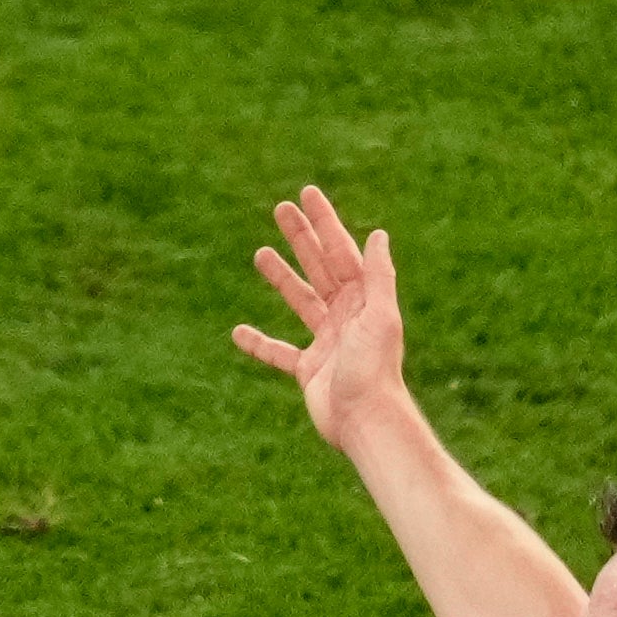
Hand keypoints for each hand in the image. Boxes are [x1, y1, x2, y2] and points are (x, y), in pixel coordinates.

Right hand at [230, 185, 407, 450]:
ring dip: (281, 277)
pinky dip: (260, 343)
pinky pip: (279, 353)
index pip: (341, 252)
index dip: (324, 222)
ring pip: (300, 301)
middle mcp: (346, 317)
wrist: (366, 421)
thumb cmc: (374, 369)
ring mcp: (327, 343)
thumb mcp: (379, 315)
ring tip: (260, 253)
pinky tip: (238, 332)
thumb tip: (378, 235)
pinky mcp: (310, 371)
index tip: (307, 195)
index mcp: (362, 300)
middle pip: (319, 268)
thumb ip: (379, 276)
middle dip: (301, 238)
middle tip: (280, 209)